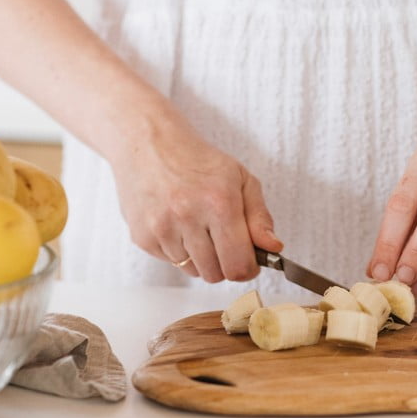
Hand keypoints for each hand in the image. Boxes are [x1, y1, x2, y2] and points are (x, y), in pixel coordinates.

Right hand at [108, 104, 281, 282]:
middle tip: (223, 241)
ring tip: (198, 228)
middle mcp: (188, 217)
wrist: (149, 143)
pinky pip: (170, 263)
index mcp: (219, 202)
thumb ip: (259, 216)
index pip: (239, 265)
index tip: (249, 261)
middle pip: (216, 274)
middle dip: (225, 263)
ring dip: (201, 258)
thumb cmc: (197, 159)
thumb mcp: (240, 178)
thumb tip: (273, 248)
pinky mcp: (143, 237)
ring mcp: (162, 228)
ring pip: (193, 271)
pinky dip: (179, 251)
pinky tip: (178, 225)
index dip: (249, 268)